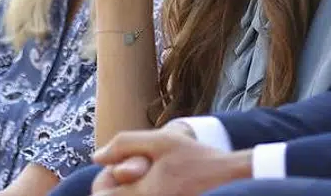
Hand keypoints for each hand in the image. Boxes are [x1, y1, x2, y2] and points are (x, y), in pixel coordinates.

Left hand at [90, 127, 251, 194]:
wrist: (233, 181)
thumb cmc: (199, 160)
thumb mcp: (163, 141)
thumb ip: (126, 144)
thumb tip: (97, 156)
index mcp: (143, 195)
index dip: (103, 182)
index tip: (119, 169)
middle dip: (115, 189)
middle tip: (132, 175)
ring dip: (129, 193)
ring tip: (147, 182)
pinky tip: (160, 188)